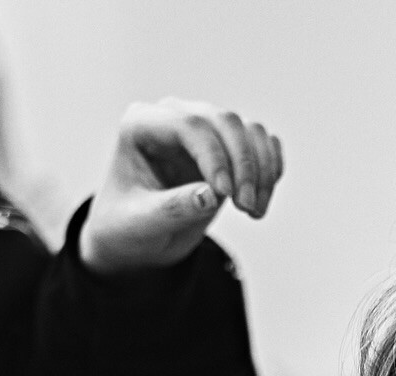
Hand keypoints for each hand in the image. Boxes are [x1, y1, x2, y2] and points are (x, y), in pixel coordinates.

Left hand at [79, 98, 283, 277]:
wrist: (133, 238)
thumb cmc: (126, 227)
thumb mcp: (142, 224)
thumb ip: (174, 208)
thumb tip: (212, 195)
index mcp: (142, 125)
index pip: (189, 125)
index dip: (215, 157)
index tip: (226, 196)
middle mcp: (174, 118)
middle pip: (225, 122)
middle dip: (244, 165)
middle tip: (248, 209)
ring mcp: (201, 129)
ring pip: (248, 130)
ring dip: (261, 170)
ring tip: (254, 212)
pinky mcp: (224, 147)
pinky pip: (259, 143)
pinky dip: (269, 168)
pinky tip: (262, 199)